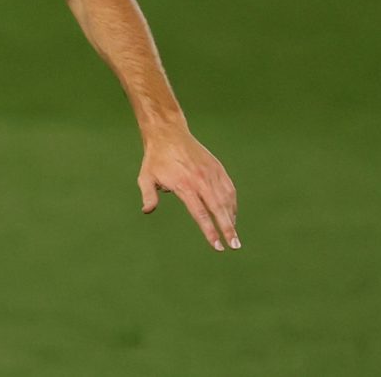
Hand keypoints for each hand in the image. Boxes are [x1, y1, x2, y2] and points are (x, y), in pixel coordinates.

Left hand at [138, 129, 239, 251]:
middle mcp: (201, 180)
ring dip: (232, 217)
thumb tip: (147, 210)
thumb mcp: (146, 176)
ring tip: (234, 235)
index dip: (209, 231)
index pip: (200, 213)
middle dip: (228, 228)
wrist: (168, 133)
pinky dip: (232, 203)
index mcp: (185, 185)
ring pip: (226, 199)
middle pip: (218, 209)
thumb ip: (148, 195)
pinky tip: (232, 214)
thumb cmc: (156, 158)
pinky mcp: (217, 167)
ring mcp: (211, 173)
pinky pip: (229, 188)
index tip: (217, 246)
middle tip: (235, 246)